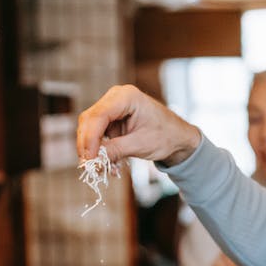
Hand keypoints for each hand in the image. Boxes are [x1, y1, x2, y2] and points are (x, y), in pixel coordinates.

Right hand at [76, 85, 201, 165]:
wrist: (178, 138)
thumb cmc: (166, 136)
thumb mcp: (141, 145)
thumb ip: (116, 150)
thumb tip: (93, 160)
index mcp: (126, 96)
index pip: (99, 115)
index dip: (90, 138)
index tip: (89, 159)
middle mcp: (115, 97)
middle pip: (90, 120)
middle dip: (87, 145)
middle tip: (89, 166)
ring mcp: (112, 108)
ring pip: (90, 128)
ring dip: (92, 150)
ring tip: (101, 168)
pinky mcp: (111, 120)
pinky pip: (97, 135)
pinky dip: (100, 150)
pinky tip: (109, 164)